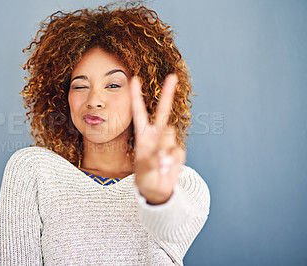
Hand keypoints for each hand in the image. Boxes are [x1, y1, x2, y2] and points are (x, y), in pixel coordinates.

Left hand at [129, 74, 185, 204]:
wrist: (158, 190)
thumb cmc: (146, 177)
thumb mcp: (143, 170)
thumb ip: (152, 160)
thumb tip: (164, 153)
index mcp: (143, 136)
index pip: (139, 113)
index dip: (136, 97)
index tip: (134, 80)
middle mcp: (156, 135)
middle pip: (163, 111)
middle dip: (167, 93)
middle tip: (172, 76)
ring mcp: (168, 142)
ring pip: (169, 137)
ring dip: (163, 152)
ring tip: (158, 165)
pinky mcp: (178, 151)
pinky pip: (176, 153)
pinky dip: (171, 163)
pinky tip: (166, 168)